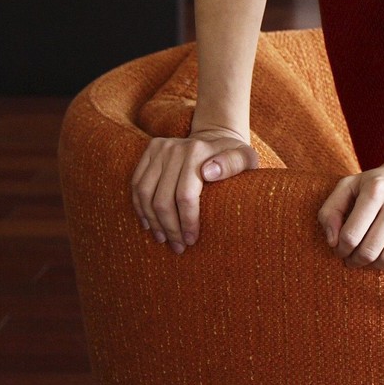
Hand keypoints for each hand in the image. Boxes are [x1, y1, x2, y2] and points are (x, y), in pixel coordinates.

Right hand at [129, 123, 258, 253]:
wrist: (215, 138)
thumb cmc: (233, 157)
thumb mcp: (246, 159)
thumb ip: (234, 164)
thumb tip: (208, 172)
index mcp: (198, 151)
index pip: (185, 195)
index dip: (186, 222)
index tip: (191, 239)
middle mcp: (176, 147)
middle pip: (163, 198)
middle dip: (170, 228)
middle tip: (178, 246)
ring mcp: (160, 147)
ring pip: (146, 194)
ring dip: (153, 221)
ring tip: (163, 238)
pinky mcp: (150, 150)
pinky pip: (137, 184)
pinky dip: (140, 207)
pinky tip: (148, 224)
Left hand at [317, 154, 383, 273]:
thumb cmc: (378, 182)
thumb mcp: (350, 185)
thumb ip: (331, 210)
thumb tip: (332, 241)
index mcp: (376, 189)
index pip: (350, 235)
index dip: (340, 249)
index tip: (340, 249)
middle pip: (369, 250)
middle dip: (355, 261)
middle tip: (353, 259)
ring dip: (374, 266)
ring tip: (370, 261)